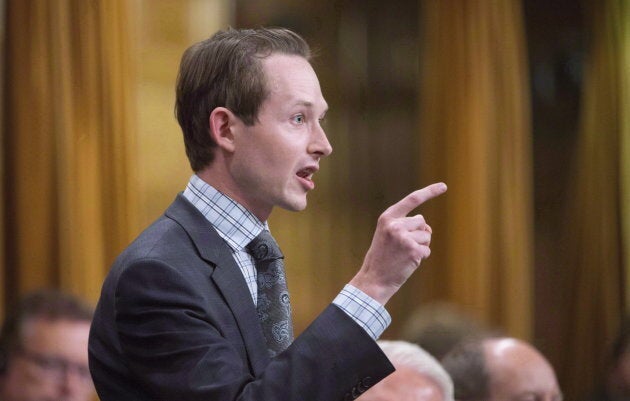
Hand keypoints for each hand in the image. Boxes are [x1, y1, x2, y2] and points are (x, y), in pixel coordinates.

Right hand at [349, 182, 446, 304]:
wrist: (374, 279)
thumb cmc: (382, 257)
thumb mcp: (387, 234)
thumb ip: (406, 226)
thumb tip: (428, 229)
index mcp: (387, 218)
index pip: (412, 200)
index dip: (429, 192)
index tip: (444, 186)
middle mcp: (395, 225)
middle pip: (422, 222)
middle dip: (417, 233)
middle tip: (402, 247)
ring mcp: (404, 238)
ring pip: (426, 236)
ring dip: (420, 246)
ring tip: (403, 255)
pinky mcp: (413, 251)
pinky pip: (426, 250)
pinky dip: (421, 257)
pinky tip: (407, 262)